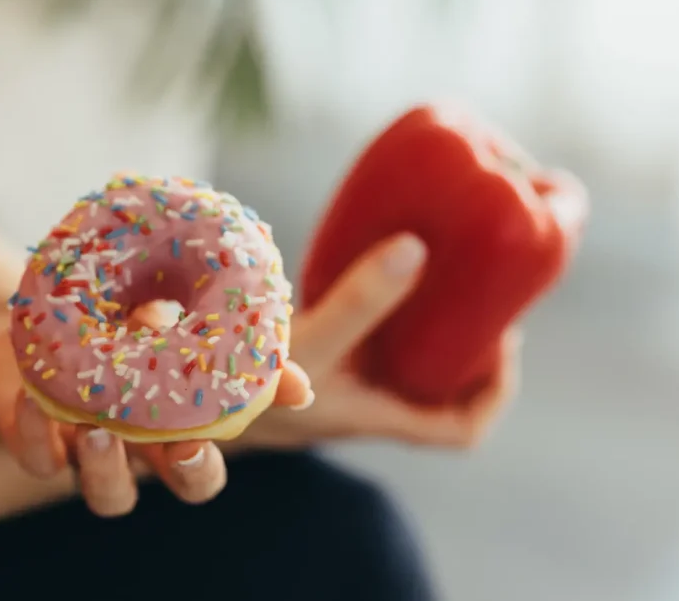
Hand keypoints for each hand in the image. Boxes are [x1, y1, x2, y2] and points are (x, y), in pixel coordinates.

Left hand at [0, 308, 312, 517]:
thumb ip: (243, 361)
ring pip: (103, 492)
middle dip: (179, 476)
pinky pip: (36, 456)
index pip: (199, 474)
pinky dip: (34, 434)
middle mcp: (134, 451)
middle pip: (168, 489)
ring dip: (104, 470)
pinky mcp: (33, 438)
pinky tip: (36, 401)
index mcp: (172, 433)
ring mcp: (83, 451)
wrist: (52, 313)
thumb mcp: (188, 337)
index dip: (204, 468)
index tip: (205, 439)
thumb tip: (303, 390)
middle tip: (183, 446)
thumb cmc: (131, 328)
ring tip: (100, 432)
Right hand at [238, 234, 522, 449]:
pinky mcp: (318, 354)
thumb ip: (361, 302)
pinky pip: (371, 334)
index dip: (494, 392)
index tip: (503, 340)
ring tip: (445, 268)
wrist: (175, 405)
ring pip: (407, 359)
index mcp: (378, 416)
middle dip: (470, 343)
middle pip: (443, 388)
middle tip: (481, 288)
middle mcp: (368, 402)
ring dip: (429, 321)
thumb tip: (418, 248)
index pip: (460, 430)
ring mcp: (343, 380)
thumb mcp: (308, 348)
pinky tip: (382, 261)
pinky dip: (386, 303)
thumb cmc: (241, 398)